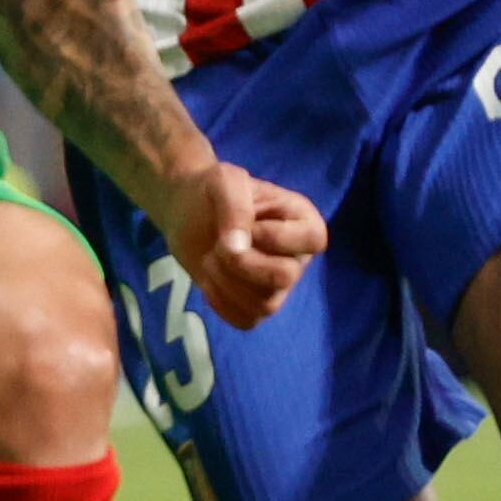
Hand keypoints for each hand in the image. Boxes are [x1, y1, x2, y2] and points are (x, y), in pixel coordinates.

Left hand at [148, 157, 326, 331]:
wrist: (187, 211)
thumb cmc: (213, 191)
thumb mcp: (224, 180)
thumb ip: (235, 206)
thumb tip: (238, 247)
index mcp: (303, 222)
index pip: (313, 240)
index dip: (274, 237)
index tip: (248, 225)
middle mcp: (297, 258)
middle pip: (286, 277)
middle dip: (243, 264)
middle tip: (219, 247)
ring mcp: (278, 286)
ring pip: (265, 305)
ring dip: (226, 281)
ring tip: (211, 258)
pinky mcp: (254, 306)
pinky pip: (246, 320)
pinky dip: (221, 302)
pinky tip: (209, 280)